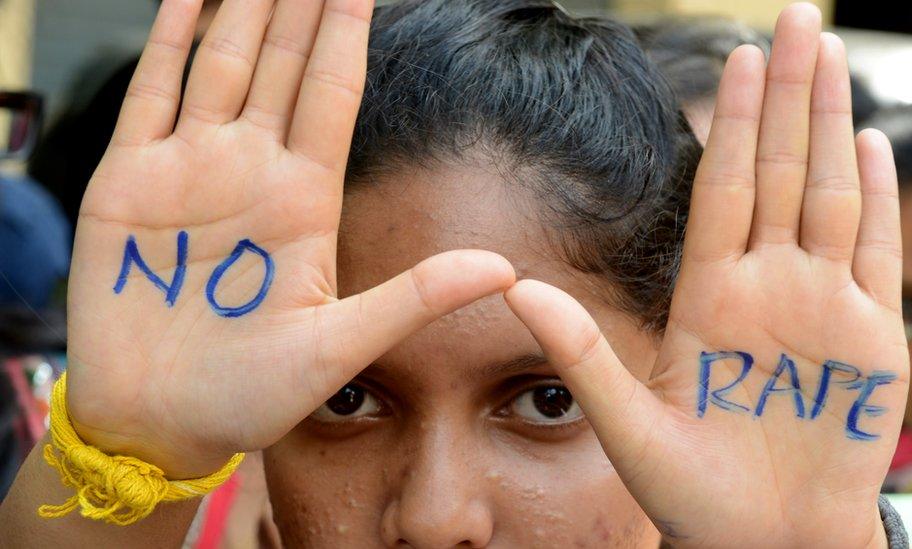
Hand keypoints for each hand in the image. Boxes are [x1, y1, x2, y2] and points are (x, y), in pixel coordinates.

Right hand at [67, 0, 513, 478]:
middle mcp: (252, 172)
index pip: (333, 93)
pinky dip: (166, 41)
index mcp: (305, 200)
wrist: (159, 423)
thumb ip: (413, 299)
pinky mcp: (130, 181)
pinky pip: (151, 94)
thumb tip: (505, 270)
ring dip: (242, 7)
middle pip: (284, 64)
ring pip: (222, 64)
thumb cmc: (249, 397)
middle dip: (300, 3)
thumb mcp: (338, 347)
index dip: (348, 32)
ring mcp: (191, 170)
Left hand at [506, 4, 905, 546]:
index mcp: (709, 296)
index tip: (737, 57)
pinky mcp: (868, 340)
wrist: (761, 541)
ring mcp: (820, 306)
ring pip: (828, 194)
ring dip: (832, 124)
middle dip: (790, 95)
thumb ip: (580, 353)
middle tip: (798, 17)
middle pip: (779, 171)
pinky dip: (875, 199)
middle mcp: (766, 287)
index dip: (733, 122)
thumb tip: (515, 288)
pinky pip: (872, 255)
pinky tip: (869, 143)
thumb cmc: (692, 494)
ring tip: (832, 55)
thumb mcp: (628, 423)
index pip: (722, 188)